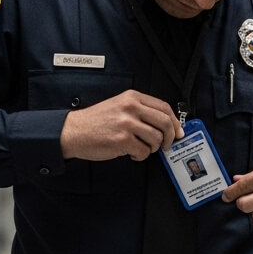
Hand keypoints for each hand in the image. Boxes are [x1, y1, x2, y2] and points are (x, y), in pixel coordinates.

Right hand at [60, 90, 183, 161]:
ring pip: (156, 139)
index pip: (164, 107)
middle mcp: (131, 108)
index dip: (174, 122)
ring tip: (141, 148)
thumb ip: (141, 111)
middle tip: (167, 145)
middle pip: (164, 122)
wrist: (74, 131)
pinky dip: (140, 156)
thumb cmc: (95, 121)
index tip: (178, 132)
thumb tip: (165, 125)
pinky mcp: (122, 140)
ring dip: (152, 148)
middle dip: (170, 137)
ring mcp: (127, 124)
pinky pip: (143, 152)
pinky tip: (130, 152)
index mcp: (132, 97)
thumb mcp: (119, 106)